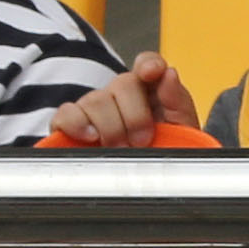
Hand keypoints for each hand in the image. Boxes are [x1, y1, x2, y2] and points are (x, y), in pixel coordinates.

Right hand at [51, 52, 198, 149]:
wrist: (141, 184)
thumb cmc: (161, 155)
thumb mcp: (181, 132)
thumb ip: (177, 101)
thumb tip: (169, 74)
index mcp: (149, 92)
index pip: (147, 63)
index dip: (149, 63)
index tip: (151, 72)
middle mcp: (120, 95)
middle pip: (123, 83)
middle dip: (136, 116)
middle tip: (143, 141)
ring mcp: (94, 107)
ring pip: (96, 99)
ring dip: (112, 128)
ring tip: (121, 149)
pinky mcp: (71, 123)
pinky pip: (67, 113)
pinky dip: (77, 124)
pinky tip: (92, 138)